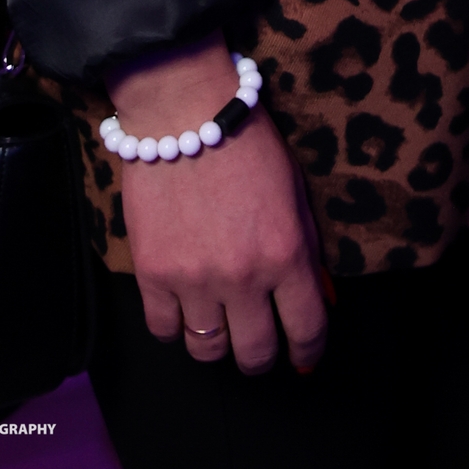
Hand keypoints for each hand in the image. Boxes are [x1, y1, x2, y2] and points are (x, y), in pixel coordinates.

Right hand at [106, 36, 329, 375]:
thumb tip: (315, 299)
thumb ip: (305, 251)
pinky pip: (164, 331)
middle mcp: (242, 277)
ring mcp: (194, 280)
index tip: (303, 356)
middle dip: (261, 356)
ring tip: (219, 323)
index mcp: (286, 253)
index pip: (306, 330)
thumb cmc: (248, 144)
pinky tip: (184, 308)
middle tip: (258, 343)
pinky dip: (175, 328)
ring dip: (217, 344)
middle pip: (254, 354)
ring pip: (208, 352)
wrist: (185, 111)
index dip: (308, 351)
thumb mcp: (294, 193)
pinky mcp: (152, 274)